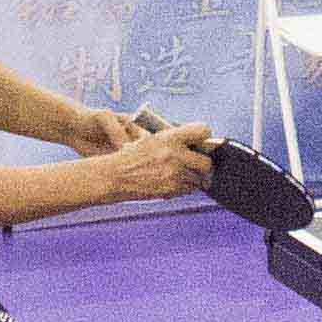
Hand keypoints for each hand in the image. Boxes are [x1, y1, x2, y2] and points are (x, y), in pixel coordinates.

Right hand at [99, 117, 214, 199]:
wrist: (115, 176)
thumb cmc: (131, 156)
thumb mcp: (150, 139)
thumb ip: (174, 139)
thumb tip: (198, 142)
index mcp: (170, 138)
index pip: (202, 131)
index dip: (205, 135)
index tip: (203, 140)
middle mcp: (175, 155)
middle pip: (206, 162)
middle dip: (204, 164)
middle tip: (199, 163)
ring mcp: (174, 174)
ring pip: (200, 178)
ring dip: (196, 177)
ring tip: (185, 173)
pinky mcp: (171, 189)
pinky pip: (189, 189)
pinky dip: (186, 186)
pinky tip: (175, 181)